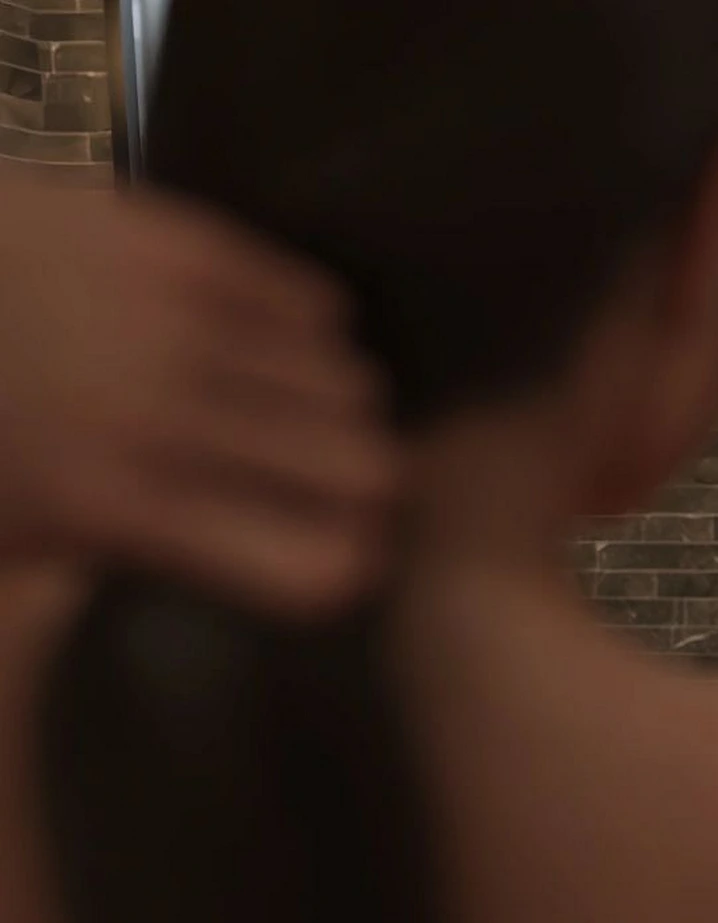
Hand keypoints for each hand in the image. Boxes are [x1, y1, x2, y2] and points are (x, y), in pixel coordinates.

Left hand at [0, 172, 400, 619]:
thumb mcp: (8, 535)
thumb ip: (110, 557)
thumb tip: (227, 564)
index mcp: (120, 511)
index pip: (317, 568)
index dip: (347, 568)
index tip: (344, 560)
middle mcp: (173, 422)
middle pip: (369, 471)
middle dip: (363, 485)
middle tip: (333, 482)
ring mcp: (189, 328)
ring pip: (353, 385)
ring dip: (331, 407)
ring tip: (287, 406)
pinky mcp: (192, 247)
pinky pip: (319, 307)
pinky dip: (306, 333)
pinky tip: (259, 341)